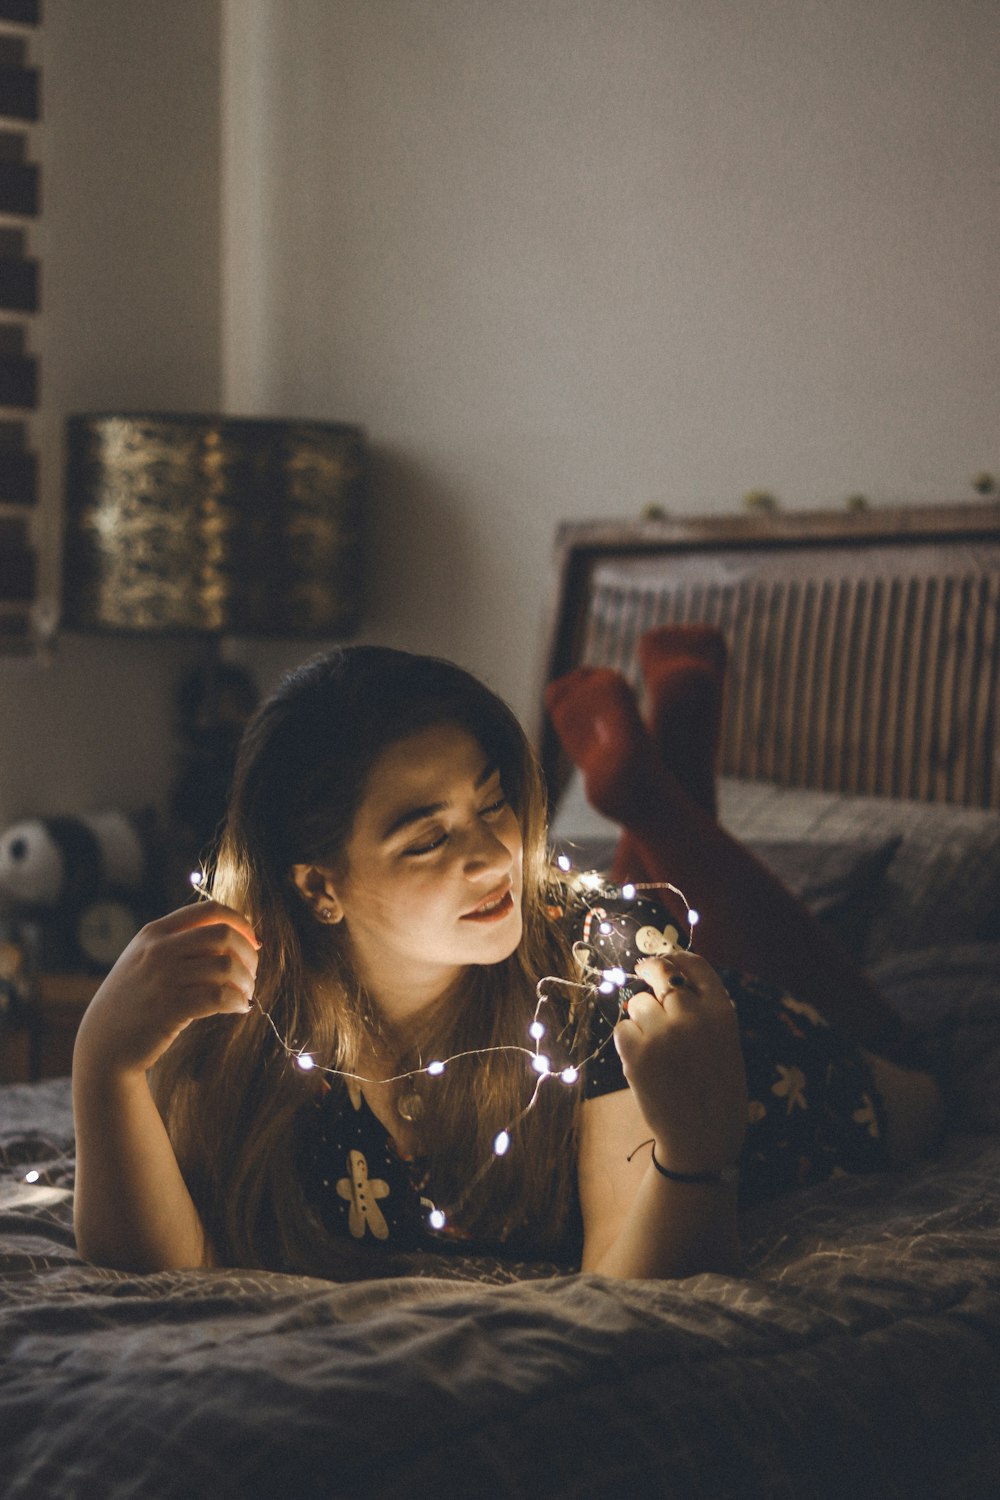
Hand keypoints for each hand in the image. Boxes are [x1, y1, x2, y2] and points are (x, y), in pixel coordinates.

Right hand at [74, 900, 260, 1077]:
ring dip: (246, 981)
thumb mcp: (145, 959)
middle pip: (224, 934)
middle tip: (252, 974)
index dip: (240, 923)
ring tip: (245, 994)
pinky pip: (219, 996)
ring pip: (226, 965)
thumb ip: (180, 943)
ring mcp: (163, 978)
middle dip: (248, 954)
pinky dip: (237, 1001)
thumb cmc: (134, 1000)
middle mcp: (158, 950)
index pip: (210, 910)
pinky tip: (239, 1008)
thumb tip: (235, 937)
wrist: (103, 1043)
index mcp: (155, 932)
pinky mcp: (170, 1008)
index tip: (253, 942)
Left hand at [613, 949, 746, 1177]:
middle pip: (661, 976)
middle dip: (649, 977)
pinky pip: (623, 1029)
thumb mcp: (723, 1042)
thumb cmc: (714, 1089)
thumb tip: (666, 976)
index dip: (674, 957)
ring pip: (638, 1004)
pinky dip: (628, 1042)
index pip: (695, 965)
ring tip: (658, 1050)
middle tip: (642, 975)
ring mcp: (664, 1033)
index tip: (662, 958)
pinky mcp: (637, 1052)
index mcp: (722, 1012)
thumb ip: (701, 1010)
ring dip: (642, 1019)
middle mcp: (694, 1016)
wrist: (704, 1138)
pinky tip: (644, 1062)